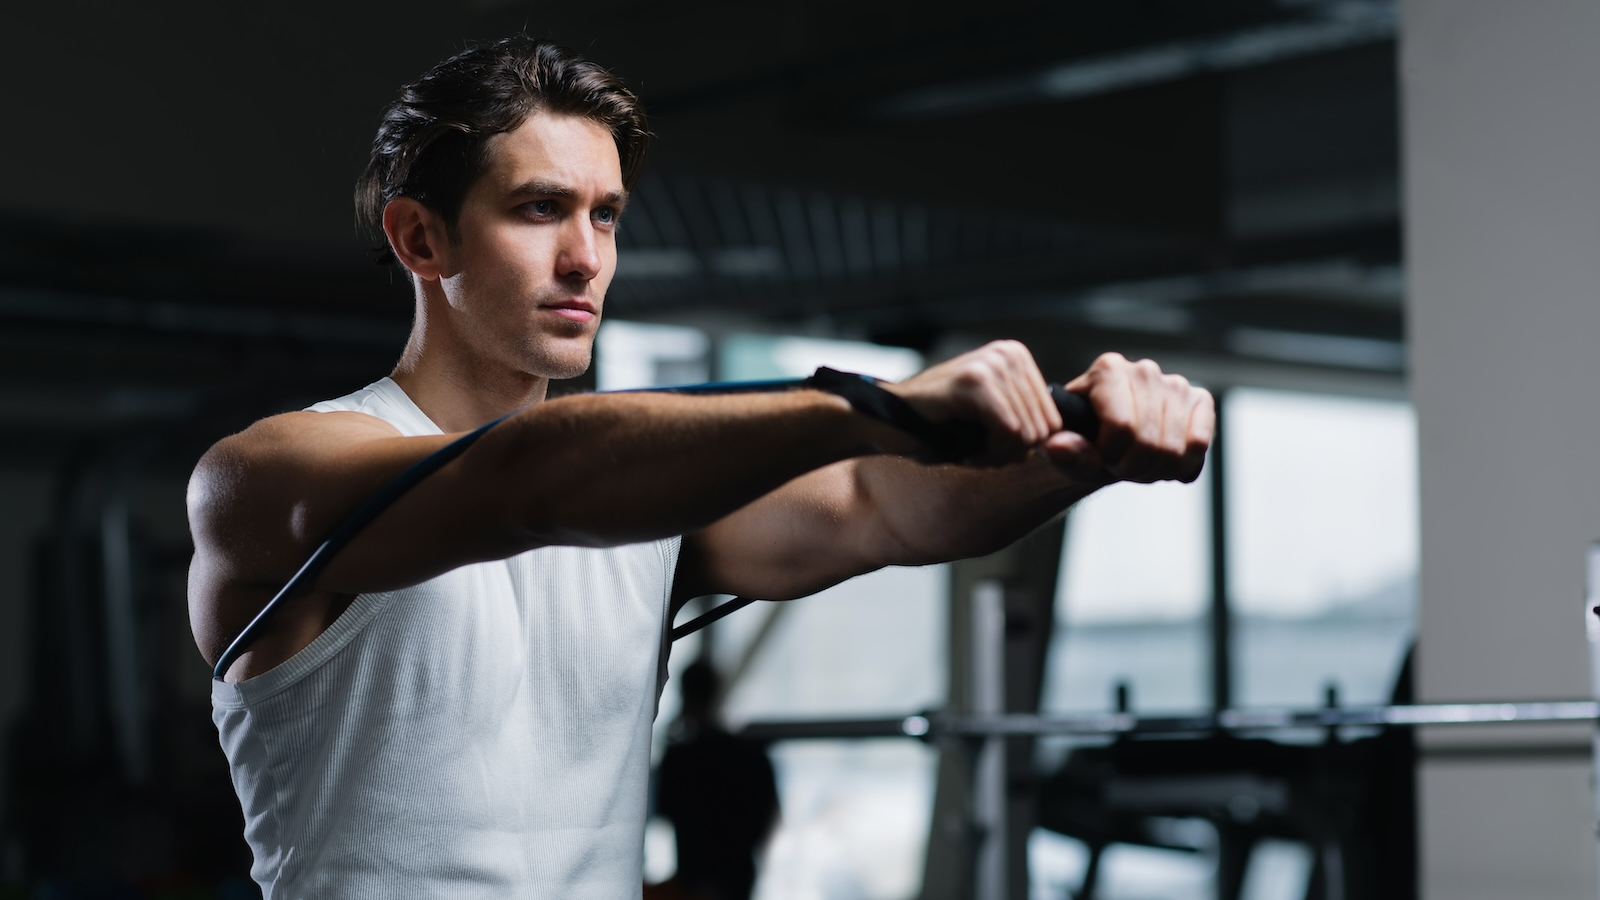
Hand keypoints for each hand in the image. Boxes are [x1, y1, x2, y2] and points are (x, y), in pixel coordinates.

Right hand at [883, 340, 1062, 462]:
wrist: (883, 423)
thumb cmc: (938, 429)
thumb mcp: (993, 420)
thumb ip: (1028, 422)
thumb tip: (1065, 442)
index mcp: (1017, 358)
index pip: (1055, 422)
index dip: (1022, 448)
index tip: (986, 444)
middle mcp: (1009, 353)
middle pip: (1045, 429)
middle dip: (1010, 453)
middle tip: (973, 449)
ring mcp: (992, 364)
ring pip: (1028, 434)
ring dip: (996, 455)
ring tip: (965, 445)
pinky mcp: (975, 382)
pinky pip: (1010, 434)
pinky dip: (986, 453)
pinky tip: (960, 445)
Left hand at [1043, 352, 1212, 484]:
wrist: (1107, 445)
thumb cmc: (1082, 443)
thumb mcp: (1063, 452)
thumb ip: (1061, 451)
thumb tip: (1060, 447)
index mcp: (1108, 370)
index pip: (1122, 426)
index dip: (1111, 456)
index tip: (1100, 458)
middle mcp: (1144, 370)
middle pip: (1148, 440)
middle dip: (1132, 468)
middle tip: (1121, 467)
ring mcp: (1175, 384)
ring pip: (1174, 447)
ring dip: (1155, 471)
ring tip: (1139, 465)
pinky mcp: (1200, 400)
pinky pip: (1200, 443)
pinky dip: (1182, 466)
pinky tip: (1164, 463)